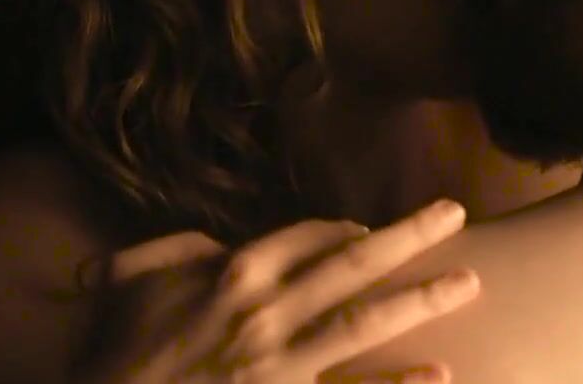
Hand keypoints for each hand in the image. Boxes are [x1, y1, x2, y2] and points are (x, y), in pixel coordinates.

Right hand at [79, 199, 477, 383]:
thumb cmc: (113, 352)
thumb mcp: (128, 278)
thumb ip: (174, 249)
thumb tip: (211, 245)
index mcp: (233, 273)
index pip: (305, 236)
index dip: (343, 229)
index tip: (372, 230)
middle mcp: (267, 311)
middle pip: (351, 265)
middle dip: (408, 236)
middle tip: (455, 213)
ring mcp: (281, 365)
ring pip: (364, 325)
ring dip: (420, 301)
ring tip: (469, 282)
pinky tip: (440, 376)